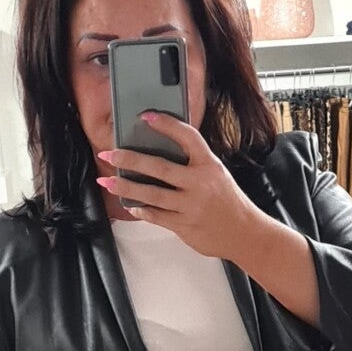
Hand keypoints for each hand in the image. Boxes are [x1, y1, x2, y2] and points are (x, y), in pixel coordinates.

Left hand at [95, 114, 268, 262]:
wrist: (244, 233)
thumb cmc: (228, 201)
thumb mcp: (217, 174)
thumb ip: (193, 164)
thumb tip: (160, 153)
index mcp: (209, 165)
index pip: (187, 137)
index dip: (166, 125)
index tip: (146, 117)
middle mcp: (200, 184)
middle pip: (159, 168)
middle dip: (130, 159)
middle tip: (110, 154)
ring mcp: (191, 206)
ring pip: (152, 195)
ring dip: (125, 187)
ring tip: (107, 182)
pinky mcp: (184, 226)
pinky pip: (156, 216)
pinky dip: (141, 210)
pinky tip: (130, 205)